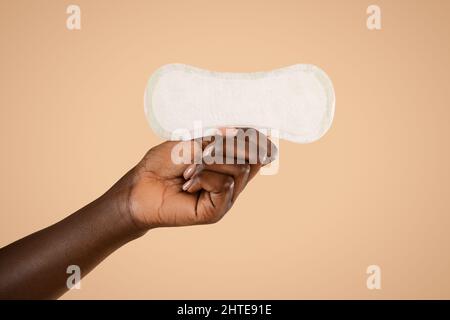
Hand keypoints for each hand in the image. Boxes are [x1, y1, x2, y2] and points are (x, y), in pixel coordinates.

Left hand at [116, 130, 275, 229]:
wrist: (140, 186)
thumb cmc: (163, 164)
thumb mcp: (192, 144)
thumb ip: (217, 142)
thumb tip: (242, 133)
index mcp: (227, 165)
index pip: (255, 153)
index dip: (256, 140)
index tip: (248, 129)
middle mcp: (231, 182)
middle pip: (249, 159)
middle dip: (225, 148)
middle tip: (200, 152)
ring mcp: (225, 198)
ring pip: (238, 171)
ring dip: (209, 164)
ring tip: (188, 171)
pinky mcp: (216, 211)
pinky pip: (224, 186)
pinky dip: (204, 178)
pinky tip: (188, 183)